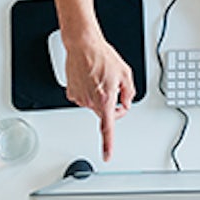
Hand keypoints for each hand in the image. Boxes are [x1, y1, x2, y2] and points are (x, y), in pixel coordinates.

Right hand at [62, 35, 134, 161]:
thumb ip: (128, 93)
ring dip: (99, 95)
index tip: (106, 155)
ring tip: (100, 77)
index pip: (107, 127)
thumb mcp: (125, 73)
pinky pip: (84, 97)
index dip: (107, 144)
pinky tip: (90, 78)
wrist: (83, 45)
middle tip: (115, 89)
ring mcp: (79, 97)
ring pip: (94, 104)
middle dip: (111, 106)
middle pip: (104, 113)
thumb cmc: (103, 56)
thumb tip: (125, 103)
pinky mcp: (71, 92)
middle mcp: (90, 101)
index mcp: (105, 98)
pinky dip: (88, 91)